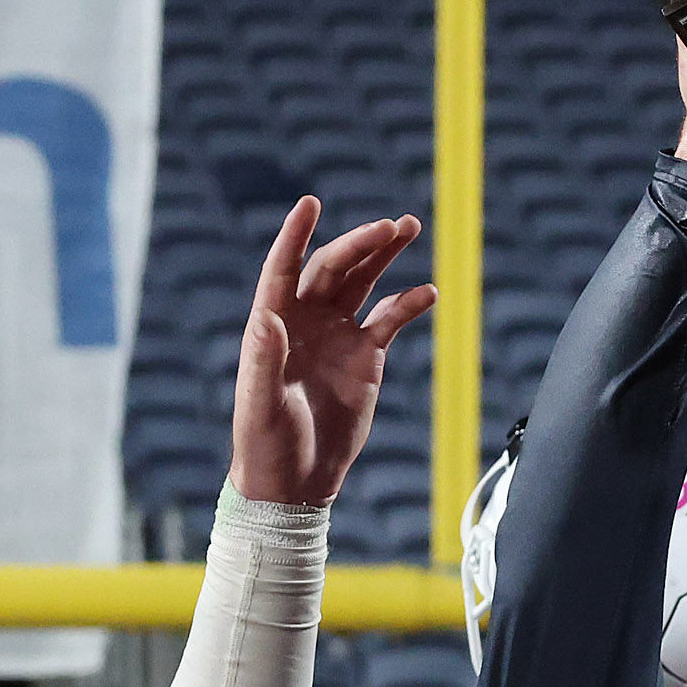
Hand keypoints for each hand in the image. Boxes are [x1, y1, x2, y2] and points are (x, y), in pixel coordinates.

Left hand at [228, 200, 436, 507]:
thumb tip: (267, 317)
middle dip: (361, 243)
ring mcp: (337, 335)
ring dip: (384, 255)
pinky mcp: (365, 357)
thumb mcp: (260, 405)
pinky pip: (389, 319)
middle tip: (391, 227)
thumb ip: (262, 360)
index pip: (283, 268)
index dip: (296, 235)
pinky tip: (426, 293)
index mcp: (272, 324)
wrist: (296, 483)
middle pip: (333, 268)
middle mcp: (305, 321)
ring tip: (408, 227)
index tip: (310, 203)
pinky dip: (407, 304)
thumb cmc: (266, 444)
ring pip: (363, 282)